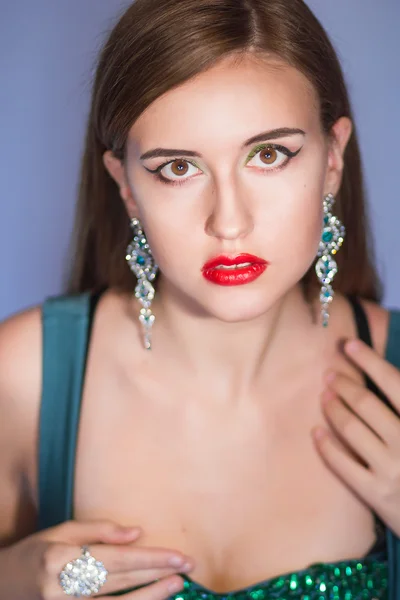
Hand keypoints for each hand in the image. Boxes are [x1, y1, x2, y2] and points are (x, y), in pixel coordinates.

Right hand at [0, 519, 193, 599]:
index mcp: (60, 558)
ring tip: (175, 585)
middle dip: (156, 574)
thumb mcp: (59, 532)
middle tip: (186, 567)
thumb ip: (98, 531)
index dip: (150, 558)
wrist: (1, 587)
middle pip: (120, 582)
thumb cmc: (32, 555)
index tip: (178, 556)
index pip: (116, 558)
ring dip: (149, 596)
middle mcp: (61, 588)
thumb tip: (136, 533)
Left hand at [312, 338, 399, 536]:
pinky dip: (327, 445)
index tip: (350, 345)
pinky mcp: (376, 494)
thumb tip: (390, 379)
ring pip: (352, 429)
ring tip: (324, 396)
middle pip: (367, 404)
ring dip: (334, 408)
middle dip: (344, 384)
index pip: (395, 384)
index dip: (370, 361)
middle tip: (329, 374)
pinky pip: (342, 464)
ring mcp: (391, 470)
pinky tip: (317, 431)